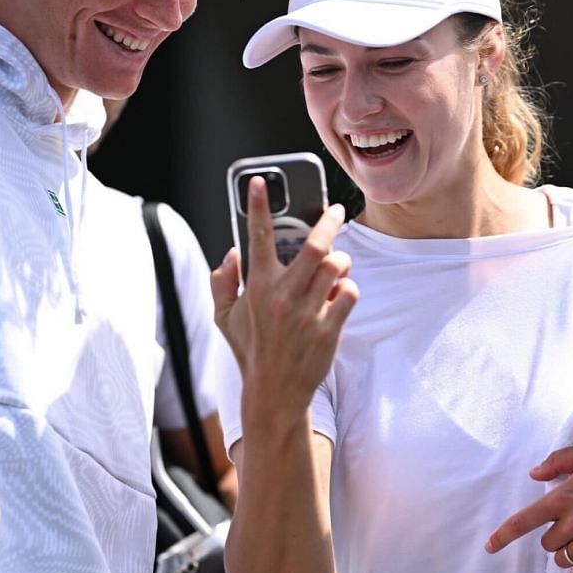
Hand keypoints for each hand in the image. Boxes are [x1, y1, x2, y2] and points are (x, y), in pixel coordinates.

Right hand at [211, 181, 357, 413]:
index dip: (257, 205)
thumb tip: (231, 253)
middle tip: (336, 211)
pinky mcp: (329, 329)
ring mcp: (308, 313)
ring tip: (335, 268)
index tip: (260, 181)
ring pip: (337, 267)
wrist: (275, 392)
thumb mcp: (224, 317)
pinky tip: (337, 299)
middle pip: (316, 246)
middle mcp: (282, 296)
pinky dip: (348, 291)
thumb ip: (222, 282)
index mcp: (256, 287)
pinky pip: (350, 294)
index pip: (257, 237)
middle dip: (330, 222)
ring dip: (341, 261)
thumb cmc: (251, 350)